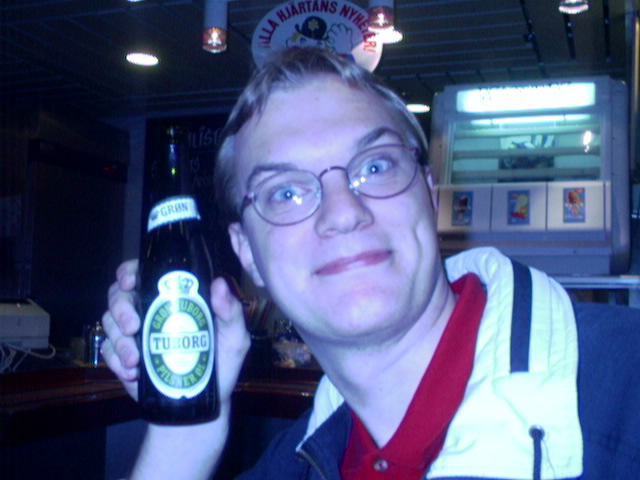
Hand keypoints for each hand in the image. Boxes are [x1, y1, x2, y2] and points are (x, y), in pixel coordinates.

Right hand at [101, 259, 250, 404]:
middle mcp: (150, 310)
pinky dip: (115, 360)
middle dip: (120, 309)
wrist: (204, 401)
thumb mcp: (234, 337)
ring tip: (135, 359)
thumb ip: (230, 312)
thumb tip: (220, 284)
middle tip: (133, 326)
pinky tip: (132, 372)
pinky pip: (108, 351)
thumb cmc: (223, 362)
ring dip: (118, 340)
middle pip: (119, 296)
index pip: (144, 273)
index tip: (129, 282)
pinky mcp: (124, 357)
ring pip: (109, 322)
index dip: (129, 272)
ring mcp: (135, 334)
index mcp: (174, 297)